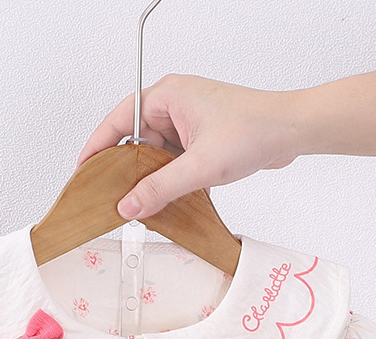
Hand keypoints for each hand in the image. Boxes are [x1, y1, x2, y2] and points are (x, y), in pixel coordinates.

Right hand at [76, 74, 303, 219]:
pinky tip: (170, 201)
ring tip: (147, 204)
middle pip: (135, 142)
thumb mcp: (201, 166)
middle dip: (128, 172)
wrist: (293, 131)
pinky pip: (173, 161)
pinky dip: (170, 181)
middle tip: (116, 199)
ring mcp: (187, 122)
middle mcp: (174, 105)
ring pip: (155, 155)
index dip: (97, 148)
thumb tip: (129, 206)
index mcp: (167, 96)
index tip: (83, 172)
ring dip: (153, 180)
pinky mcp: (200, 139)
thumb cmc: (255, 131)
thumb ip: (161, 189)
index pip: (117, 121)